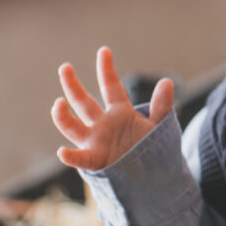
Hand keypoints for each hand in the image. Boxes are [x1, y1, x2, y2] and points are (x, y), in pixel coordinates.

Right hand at [51, 46, 172, 170]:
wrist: (151, 174)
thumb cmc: (151, 147)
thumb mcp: (159, 125)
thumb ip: (162, 105)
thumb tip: (167, 81)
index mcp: (120, 112)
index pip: (111, 87)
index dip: (107, 69)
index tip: (104, 51)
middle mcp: (103, 124)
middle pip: (84, 102)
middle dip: (73, 85)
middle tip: (65, 67)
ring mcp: (96, 141)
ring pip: (72, 126)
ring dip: (63, 116)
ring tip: (58, 103)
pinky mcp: (96, 160)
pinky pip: (81, 159)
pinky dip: (71, 157)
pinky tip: (62, 152)